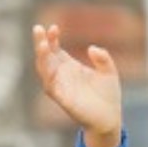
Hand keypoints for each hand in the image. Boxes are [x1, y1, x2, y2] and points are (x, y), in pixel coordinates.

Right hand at [32, 23, 122, 146]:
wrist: (110, 118)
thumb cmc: (108, 95)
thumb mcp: (109, 72)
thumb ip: (103, 58)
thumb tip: (92, 49)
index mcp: (69, 66)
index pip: (54, 48)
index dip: (52, 37)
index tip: (55, 27)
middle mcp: (61, 75)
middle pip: (45, 56)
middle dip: (40, 42)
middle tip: (38, 28)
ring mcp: (61, 87)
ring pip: (44, 70)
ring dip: (41, 57)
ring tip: (43, 44)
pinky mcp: (63, 100)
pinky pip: (51, 88)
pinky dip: (48, 77)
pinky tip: (49, 67)